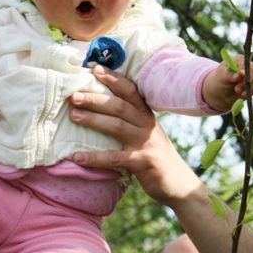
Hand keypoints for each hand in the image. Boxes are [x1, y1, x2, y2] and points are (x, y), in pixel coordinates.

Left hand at [69, 66, 200, 205]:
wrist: (178, 183)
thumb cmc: (154, 156)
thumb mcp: (145, 133)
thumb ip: (129, 120)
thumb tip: (99, 107)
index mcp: (146, 115)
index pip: (130, 90)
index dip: (113, 78)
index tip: (95, 68)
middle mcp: (147, 125)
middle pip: (119, 105)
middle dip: (95, 98)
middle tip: (73, 95)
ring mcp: (146, 143)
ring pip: (117, 126)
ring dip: (93, 119)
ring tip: (73, 115)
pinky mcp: (143, 162)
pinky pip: (115, 158)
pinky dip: (95, 157)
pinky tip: (77, 157)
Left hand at [202, 55, 252, 110]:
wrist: (222, 91)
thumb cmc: (220, 80)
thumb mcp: (221, 77)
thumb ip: (229, 75)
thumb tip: (239, 75)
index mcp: (240, 59)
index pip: (247, 65)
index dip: (245, 73)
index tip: (238, 79)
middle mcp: (250, 65)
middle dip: (247, 84)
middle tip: (237, 90)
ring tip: (241, 95)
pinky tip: (249, 95)